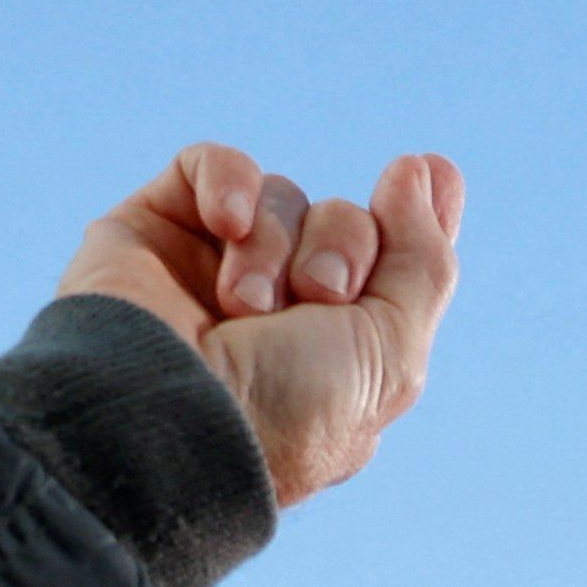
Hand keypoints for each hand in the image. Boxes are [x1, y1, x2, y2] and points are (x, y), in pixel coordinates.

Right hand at [54, 140, 463, 509]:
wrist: (171, 421)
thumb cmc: (287, 411)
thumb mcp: (392, 353)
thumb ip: (425, 264)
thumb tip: (423, 170)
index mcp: (338, 354)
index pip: (389, 267)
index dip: (414, 217)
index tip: (436, 168)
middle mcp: (278, 313)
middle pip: (345, 222)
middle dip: (342, 250)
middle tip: (317, 298)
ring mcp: (209, 273)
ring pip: (282, 197)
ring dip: (277, 245)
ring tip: (247, 308)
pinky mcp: (150, 235)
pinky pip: (209, 165)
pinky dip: (228, 181)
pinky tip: (227, 224)